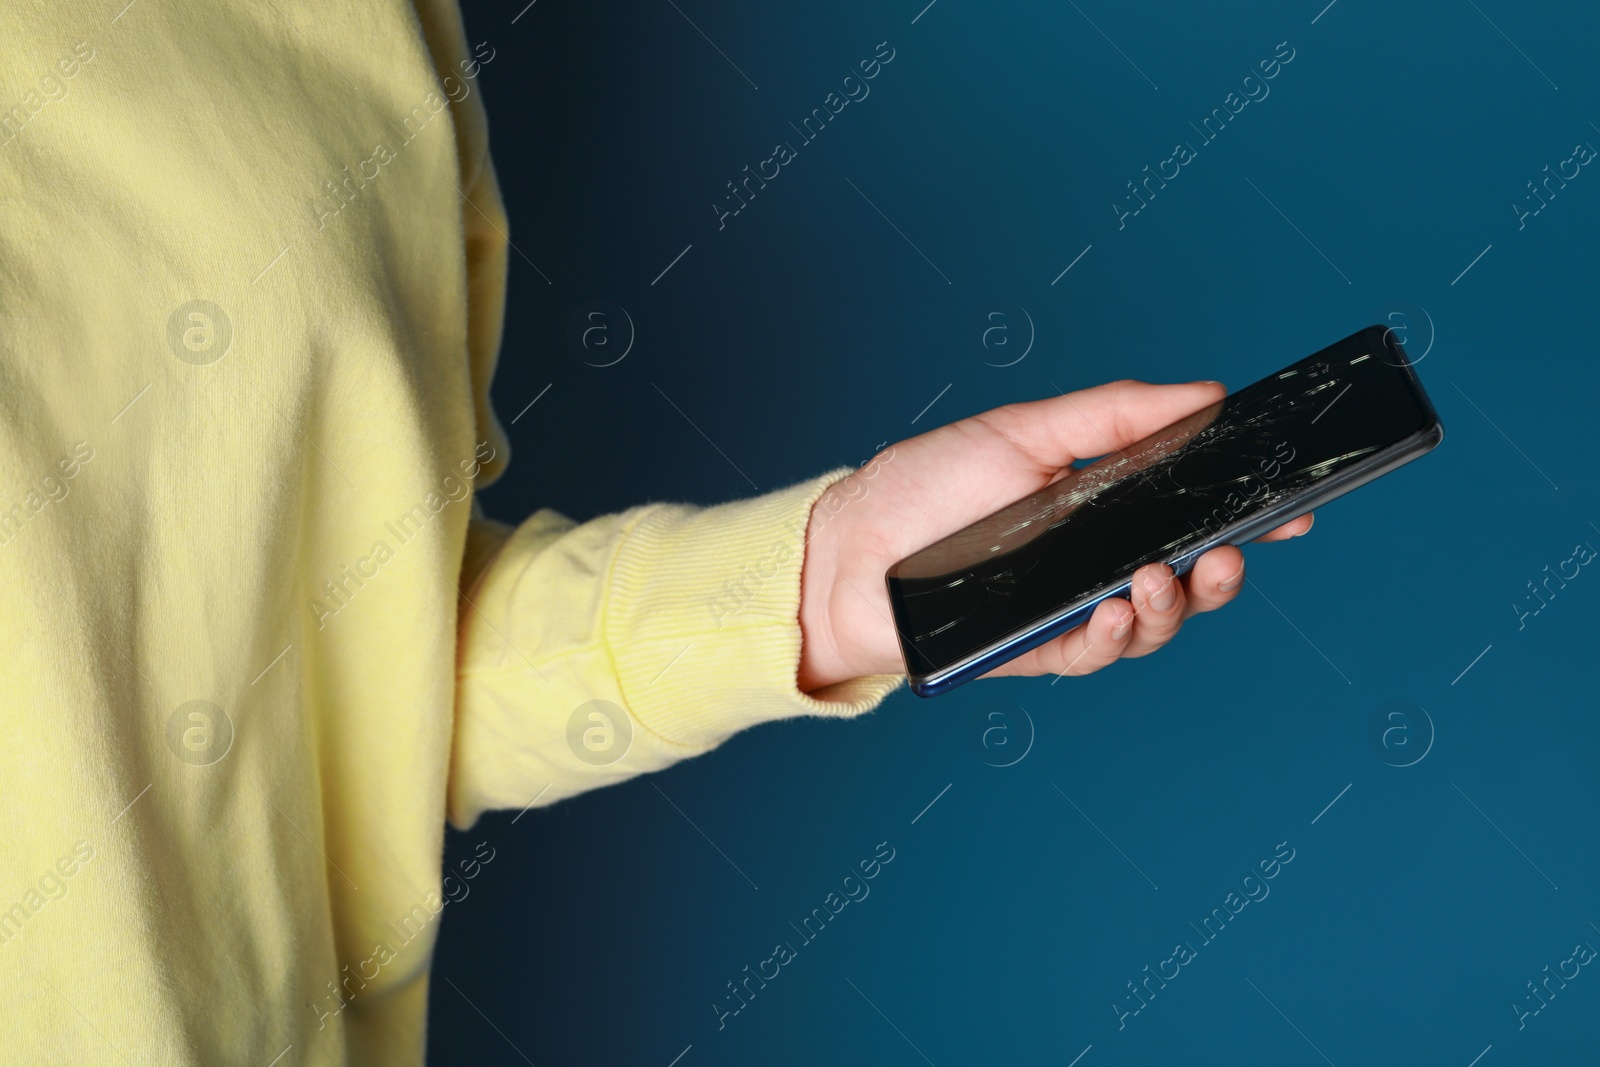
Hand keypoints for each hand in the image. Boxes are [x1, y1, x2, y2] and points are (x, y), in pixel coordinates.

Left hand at [797, 380, 1312, 690]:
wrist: (846, 550)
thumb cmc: (926, 486)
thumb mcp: (1023, 431)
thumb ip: (1115, 415)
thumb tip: (1205, 392)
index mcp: (1102, 507)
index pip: (1191, 514)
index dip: (1247, 515)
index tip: (1295, 509)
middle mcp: (1094, 564)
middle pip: (1186, 580)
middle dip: (1222, 572)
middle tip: (1230, 554)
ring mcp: (1067, 611)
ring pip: (1151, 626)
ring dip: (1173, 607)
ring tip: (1166, 577)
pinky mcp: (1034, 652)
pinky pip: (1093, 655)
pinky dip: (1114, 637)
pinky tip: (1117, 613)